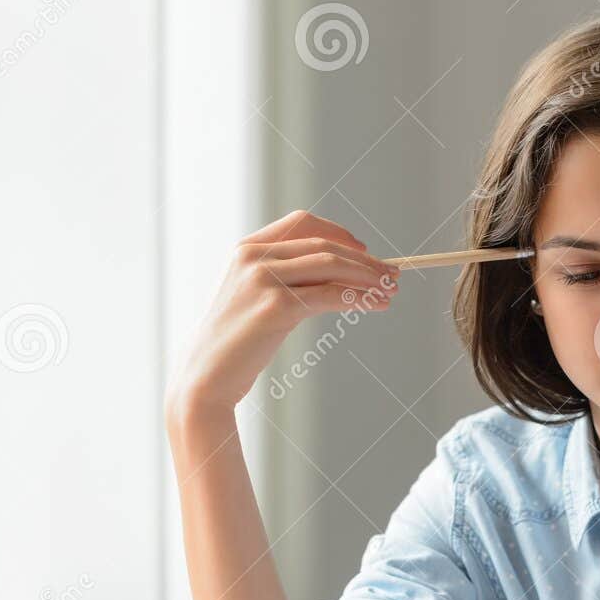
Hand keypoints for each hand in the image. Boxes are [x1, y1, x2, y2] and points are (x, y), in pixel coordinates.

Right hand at [165, 210, 399, 421]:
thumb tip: (336, 274)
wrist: (206, 376)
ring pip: (332, 266)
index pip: (302, 223)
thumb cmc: (234, 342)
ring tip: (391, 289)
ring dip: (369, 276)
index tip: (363, 248)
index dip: (338, 232)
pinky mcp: (277, 307)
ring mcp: (264, 280)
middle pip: (324, 245)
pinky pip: (330, 295)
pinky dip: (360, 298)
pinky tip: (377, 304)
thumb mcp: (253, 296)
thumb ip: (284, 277)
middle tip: (392, 274)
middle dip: (364, 259)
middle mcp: (254, 257)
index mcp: (247, 248)